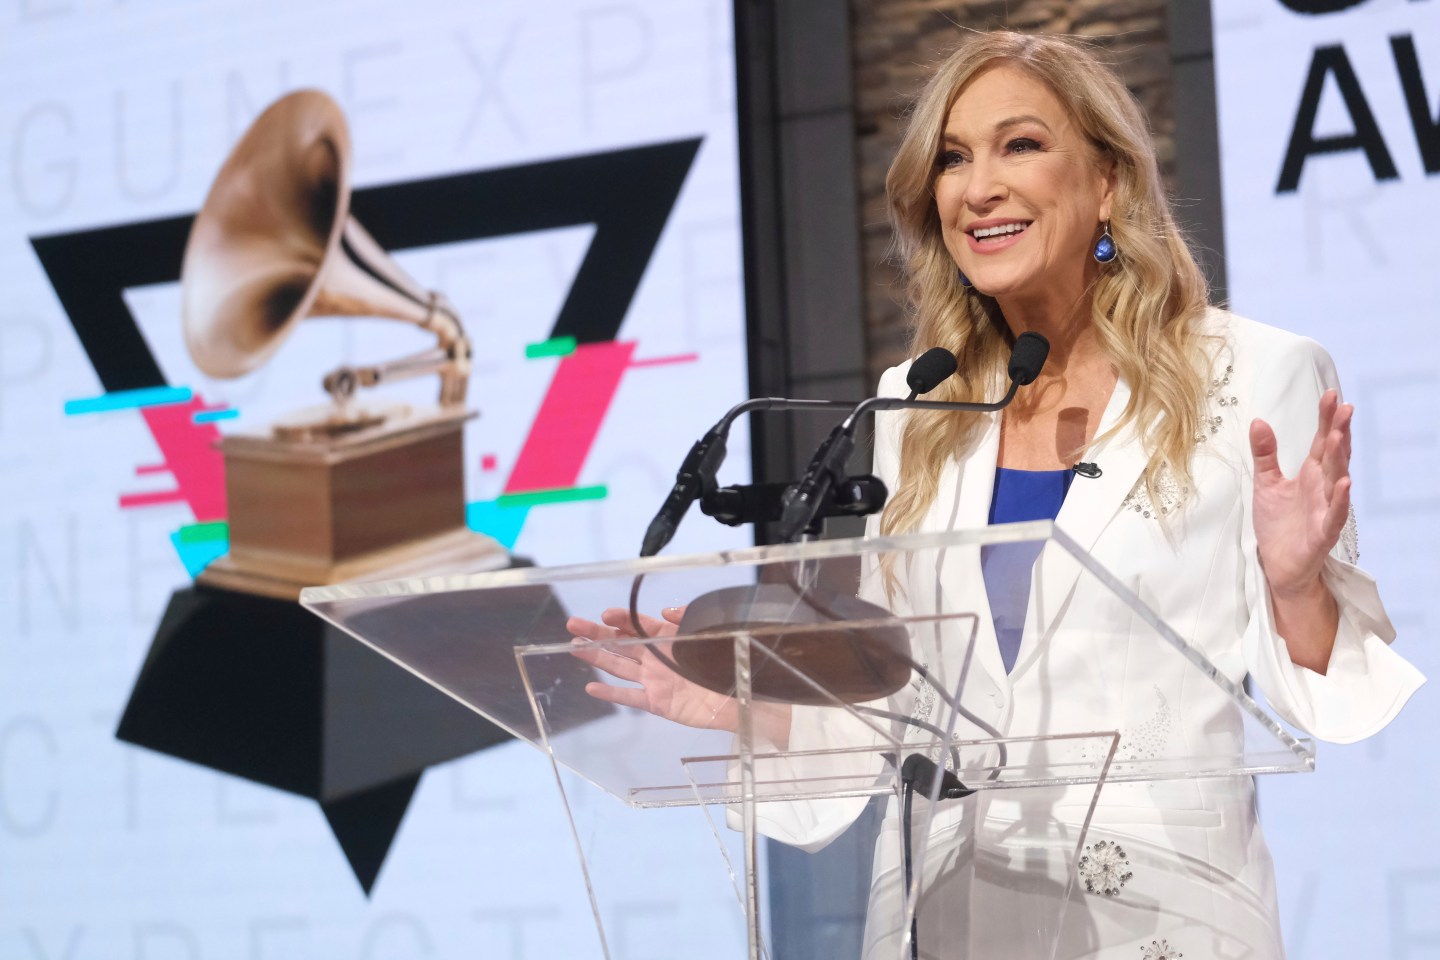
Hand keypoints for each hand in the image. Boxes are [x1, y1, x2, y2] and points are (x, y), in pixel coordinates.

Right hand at [566, 607, 739, 731]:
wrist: (736, 698)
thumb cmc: (722, 663)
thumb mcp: (706, 634)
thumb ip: (687, 619)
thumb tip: (665, 610)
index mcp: (667, 638)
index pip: (637, 625)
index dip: (621, 620)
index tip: (605, 615)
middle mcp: (655, 657)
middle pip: (621, 644)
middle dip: (597, 634)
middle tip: (572, 624)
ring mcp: (653, 680)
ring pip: (619, 667)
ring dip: (597, 657)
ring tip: (574, 648)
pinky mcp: (656, 702)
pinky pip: (629, 697)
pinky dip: (610, 694)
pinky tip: (591, 688)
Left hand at [1249, 388, 1351, 595]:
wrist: (1277, 563)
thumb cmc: (1277, 523)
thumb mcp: (1266, 483)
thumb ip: (1265, 453)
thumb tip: (1259, 420)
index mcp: (1311, 474)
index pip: (1321, 442)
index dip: (1326, 419)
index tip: (1331, 395)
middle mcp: (1322, 488)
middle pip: (1333, 455)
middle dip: (1338, 431)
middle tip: (1343, 407)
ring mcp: (1325, 509)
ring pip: (1336, 480)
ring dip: (1339, 459)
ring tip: (1340, 435)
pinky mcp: (1322, 532)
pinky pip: (1334, 515)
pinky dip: (1339, 500)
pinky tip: (1343, 483)